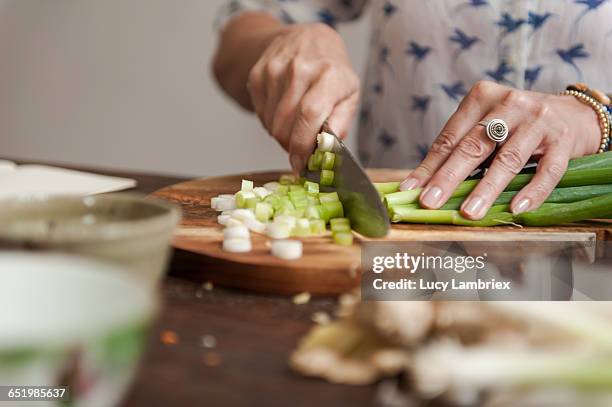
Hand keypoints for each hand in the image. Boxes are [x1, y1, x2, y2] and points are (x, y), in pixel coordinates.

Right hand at [247, 23, 359, 171]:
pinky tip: (284, 112)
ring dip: (282, 135)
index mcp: (328, 75)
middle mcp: (300, 69)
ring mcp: (275, 70)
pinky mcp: (258, 74)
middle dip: (292, 147)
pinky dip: (271, 123)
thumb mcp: (350, 93)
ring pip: (271, 124)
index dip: (303, 145)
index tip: (302, 164)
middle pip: (286, 126)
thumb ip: (342, 122)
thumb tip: (329, 148)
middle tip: (301, 150)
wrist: (308, 38)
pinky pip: (260, 115)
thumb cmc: (332, 71)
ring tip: (295, 126)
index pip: (310, 115)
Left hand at [400, 81, 601, 218]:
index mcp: (482, 97)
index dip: (429, 166)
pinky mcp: (563, 140)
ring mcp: (538, 120)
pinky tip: (515, 209)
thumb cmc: (516, 126)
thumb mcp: (486, 127)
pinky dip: (532, 192)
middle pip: (474, 145)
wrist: (572, 114)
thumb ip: (460, 149)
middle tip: (431, 201)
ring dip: (486, 189)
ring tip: (470, 212)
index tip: (411, 189)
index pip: (450, 137)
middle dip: (449, 177)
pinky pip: (547, 171)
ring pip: (508, 159)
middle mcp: (510, 104)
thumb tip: (422, 185)